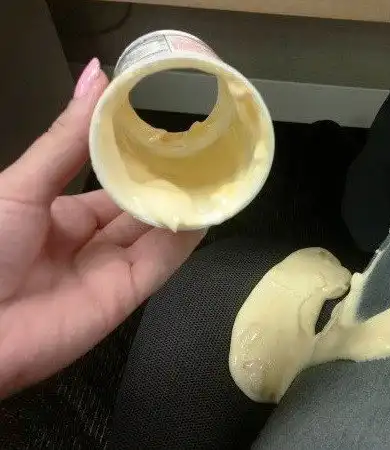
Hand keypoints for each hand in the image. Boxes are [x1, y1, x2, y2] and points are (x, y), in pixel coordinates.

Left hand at [0, 59, 204, 397]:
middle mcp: (88, 239)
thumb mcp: (23, 184)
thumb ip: (69, 137)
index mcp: (58, 211)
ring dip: (185, 207)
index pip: (111, 179)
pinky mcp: (125, 295)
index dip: (140, 156)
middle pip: (140, 206)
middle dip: (170, 181)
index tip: (170, 129)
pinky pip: (162, 263)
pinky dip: (186, 239)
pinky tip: (206, 212)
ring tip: (217, 174)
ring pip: (157, 232)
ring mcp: (109, 268)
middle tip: (204, 150)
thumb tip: (98, 74)